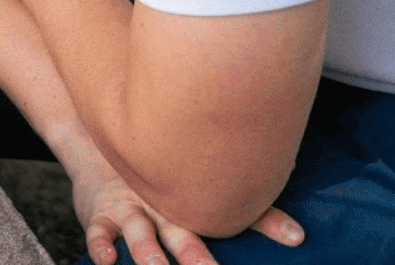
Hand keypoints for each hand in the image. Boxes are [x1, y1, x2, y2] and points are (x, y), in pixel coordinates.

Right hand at [73, 164, 303, 264]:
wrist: (99, 143)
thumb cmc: (157, 174)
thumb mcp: (193, 180)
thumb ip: (242, 195)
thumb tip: (295, 178)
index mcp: (190, 196)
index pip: (233, 211)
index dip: (266, 221)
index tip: (295, 237)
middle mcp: (162, 203)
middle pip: (185, 231)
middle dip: (198, 254)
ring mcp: (129, 207)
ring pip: (139, 233)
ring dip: (148, 252)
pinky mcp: (99, 214)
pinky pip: (99, 231)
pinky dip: (100, 245)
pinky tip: (107, 259)